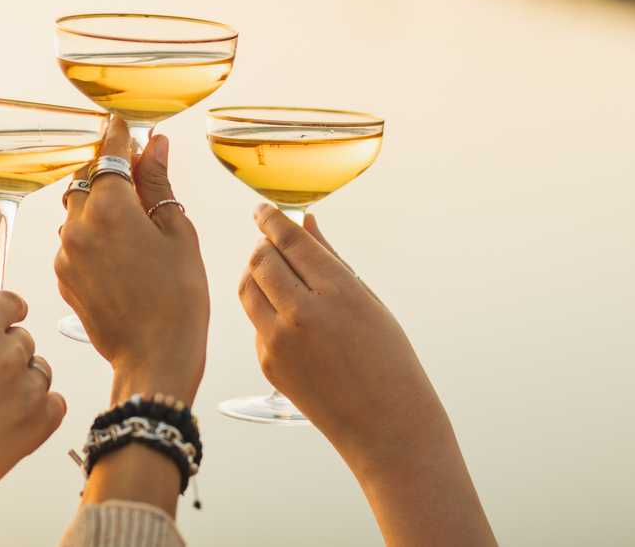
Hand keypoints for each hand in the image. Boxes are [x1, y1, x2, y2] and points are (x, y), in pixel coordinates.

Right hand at [0, 278, 65, 546]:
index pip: (11, 301)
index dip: (4, 314)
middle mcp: (8, 353)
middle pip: (24, 338)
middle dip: (6, 353)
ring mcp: (29, 388)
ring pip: (40, 369)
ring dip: (22, 382)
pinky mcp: (44, 419)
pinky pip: (54, 400)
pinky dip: (37, 410)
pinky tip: (5, 424)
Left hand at [55, 116, 208, 405]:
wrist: (155, 358)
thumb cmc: (178, 298)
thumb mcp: (178, 233)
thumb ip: (158, 184)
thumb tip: (154, 146)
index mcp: (110, 208)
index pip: (109, 154)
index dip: (119, 135)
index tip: (122, 123)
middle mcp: (78, 226)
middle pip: (87, 179)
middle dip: (109, 170)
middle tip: (138, 171)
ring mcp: (66, 253)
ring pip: (77, 209)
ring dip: (99, 202)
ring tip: (134, 218)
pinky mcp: (64, 276)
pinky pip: (73, 239)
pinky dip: (92, 233)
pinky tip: (121, 250)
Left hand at [240, 205, 495, 545]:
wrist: (386, 425)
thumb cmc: (387, 358)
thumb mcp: (367, 300)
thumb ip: (329, 258)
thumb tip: (306, 222)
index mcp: (337, 291)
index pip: (288, 240)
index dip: (270, 218)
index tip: (262, 209)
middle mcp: (303, 313)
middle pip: (260, 259)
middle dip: (262, 245)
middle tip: (270, 241)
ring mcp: (280, 340)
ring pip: (247, 287)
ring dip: (254, 272)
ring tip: (271, 271)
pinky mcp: (267, 362)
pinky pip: (255, 321)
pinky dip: (264, 308)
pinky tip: (287, 315)